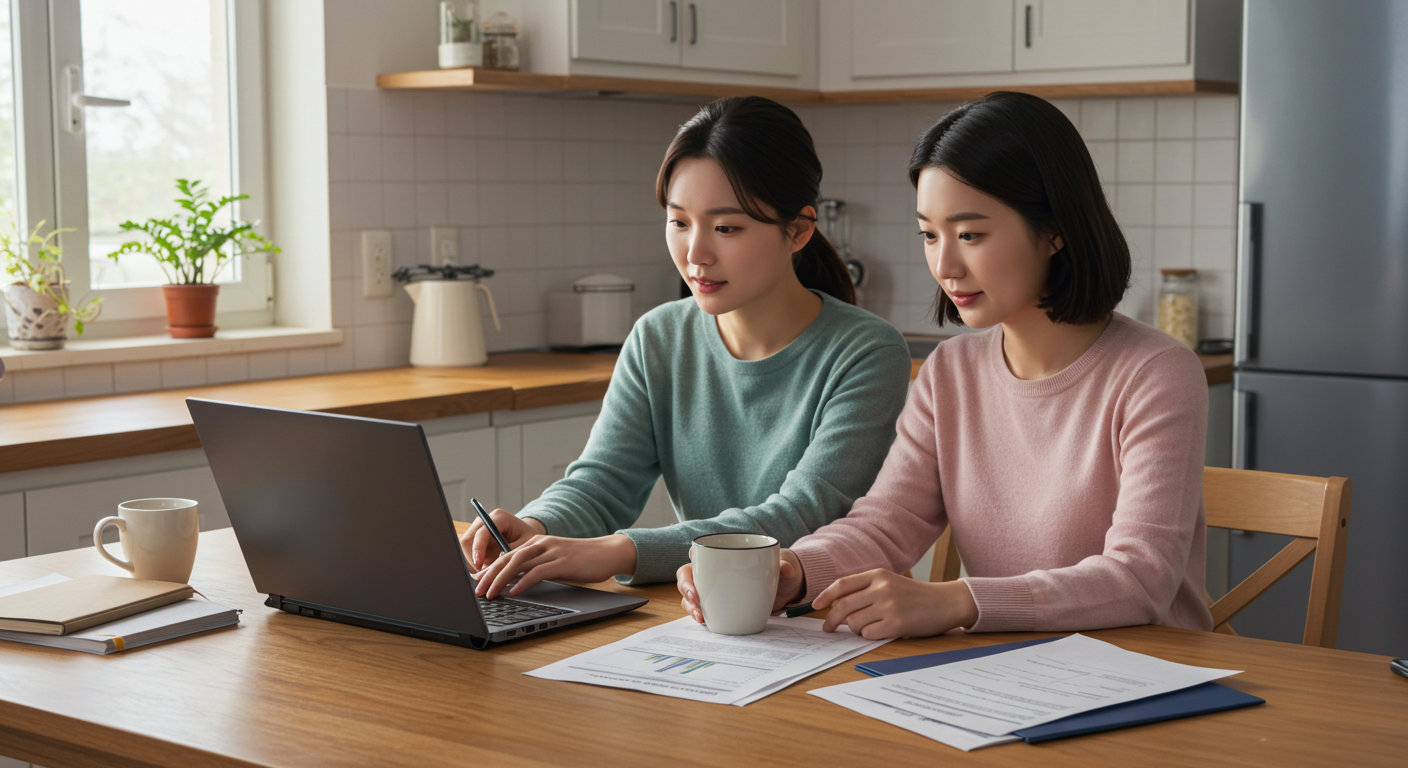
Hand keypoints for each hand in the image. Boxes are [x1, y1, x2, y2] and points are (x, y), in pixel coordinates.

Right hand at [459, 509, 545, 569]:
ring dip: (471, 563)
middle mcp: (484, 521)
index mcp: (499, 517)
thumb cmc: (528, 541)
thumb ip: (509, 556)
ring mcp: (477, 529)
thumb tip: (494, 569)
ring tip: (484, 575)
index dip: (478, 549)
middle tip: (481, 575)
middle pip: (467, 540)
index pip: (482, 533)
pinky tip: (483, 572)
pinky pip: (467, 552)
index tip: (479, 565)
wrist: (526, 536)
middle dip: (472, 559)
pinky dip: (473, 564)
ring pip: (465, 548)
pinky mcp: (474, 539)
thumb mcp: (524, 548)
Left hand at [474, 533, 637, 598]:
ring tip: (490, 594)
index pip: (505, 555)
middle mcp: (540, 544)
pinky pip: (538, 571)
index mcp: (535, 542)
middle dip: (488, 576)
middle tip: (476, 591)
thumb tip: (513, 582)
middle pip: (507, 558)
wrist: (606, 553)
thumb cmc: (580, 560)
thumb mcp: (553, 561)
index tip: (475, 583)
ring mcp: (551, 551)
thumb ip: (534, 567)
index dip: (488, 569)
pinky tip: (515, 591)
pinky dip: (524, 582)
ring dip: (501, 580)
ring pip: (518, 564)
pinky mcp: (562, 561)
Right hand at [677, 549, 804, 624]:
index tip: (694, 559)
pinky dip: (698, 617)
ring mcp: (711, 591)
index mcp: (722, 555)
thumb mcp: (781, 564)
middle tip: (695, 597)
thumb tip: (787, 570)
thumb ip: (784, 564)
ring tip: (700, 615)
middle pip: (687, 575)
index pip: (700, 552)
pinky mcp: (715, 607)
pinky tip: (703, 622)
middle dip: (686, 586)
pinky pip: (700, 611)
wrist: (782, 588)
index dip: (693, 555)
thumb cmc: (774, 568)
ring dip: (690, 606)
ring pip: (690, 596)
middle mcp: (711, 572)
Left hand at [812, 570, 978, 639]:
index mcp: (877, 575)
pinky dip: (870, 635)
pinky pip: (869, 634)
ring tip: (871, 625)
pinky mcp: (896, 624)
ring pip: (854, 622)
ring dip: (856, 628)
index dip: (824, 596)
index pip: (842, 585)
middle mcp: (881, 588)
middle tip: (828, 627)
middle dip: (831, 619)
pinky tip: (883, 630)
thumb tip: (836, 604)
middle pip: (843, 606)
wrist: (945, 602)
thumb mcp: (890, 583)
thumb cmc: (915, 595)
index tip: (815, 606)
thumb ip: (866, 589)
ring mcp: (889, 606)